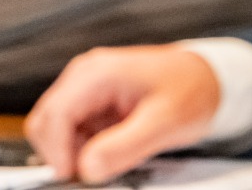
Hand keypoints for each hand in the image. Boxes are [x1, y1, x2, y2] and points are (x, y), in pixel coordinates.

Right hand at [26, 45, 220, 183]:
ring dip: (71, 152)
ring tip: (106, 164)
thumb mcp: (165, 123)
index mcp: (96, 74)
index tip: (72, 177)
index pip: (55, 113)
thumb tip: (88, 169)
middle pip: (45, 119)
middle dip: (58, 152)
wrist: (207, 77)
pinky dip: (83, 148)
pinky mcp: (92, 101)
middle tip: (87, 176)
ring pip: (55, 127)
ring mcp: (85, 88)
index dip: (56, 150)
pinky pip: (73, 130)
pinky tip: (109, 154)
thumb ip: (125, 147)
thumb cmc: (190, 90)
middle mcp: (83, 77)